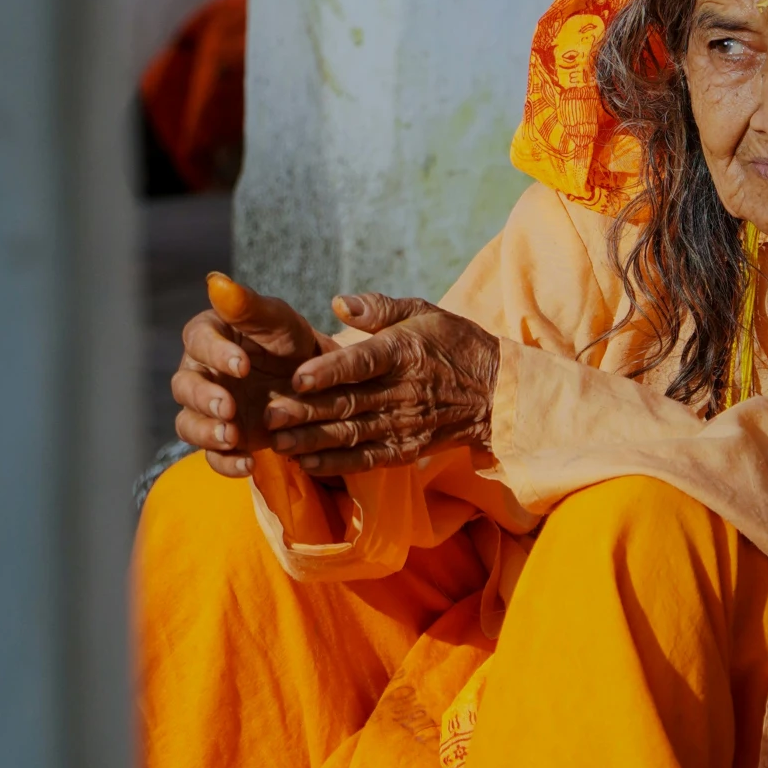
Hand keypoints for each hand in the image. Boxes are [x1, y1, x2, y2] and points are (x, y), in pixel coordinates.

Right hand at [172, 272, 323, 477]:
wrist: (315, 384)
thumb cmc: (291, 341)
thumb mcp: (278, 320)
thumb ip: (248, 305)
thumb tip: (215, 280)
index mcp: (208, 335)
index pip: (198, 341)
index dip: (216, 354)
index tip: (243, 365)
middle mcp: (199, 372)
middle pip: (185, 387)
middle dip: (205, 399)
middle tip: (230, 408)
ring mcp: (208, 409)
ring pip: (189, 423)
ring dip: (207, 432)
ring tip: (233, 437)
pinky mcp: (223, 439)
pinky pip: (212, 455)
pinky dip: (226, 462)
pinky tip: (248, 464)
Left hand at [265, 292, 500, 473]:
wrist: (497, 392)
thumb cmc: (454, 344)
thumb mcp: (424, 311)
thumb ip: (379, 307)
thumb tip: (337, 303)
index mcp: (404, 352)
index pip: (362, 363)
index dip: (329, 371)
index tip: (298, 378)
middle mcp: (402, 391)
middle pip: (348, 403)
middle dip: (306, 412)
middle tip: (269, 415)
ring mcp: (404, 423)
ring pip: (352, 434)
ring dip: (313, 440)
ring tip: (277, 443)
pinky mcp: (406, 448)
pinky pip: (367, 459)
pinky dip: (336, 464)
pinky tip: (306, 463)